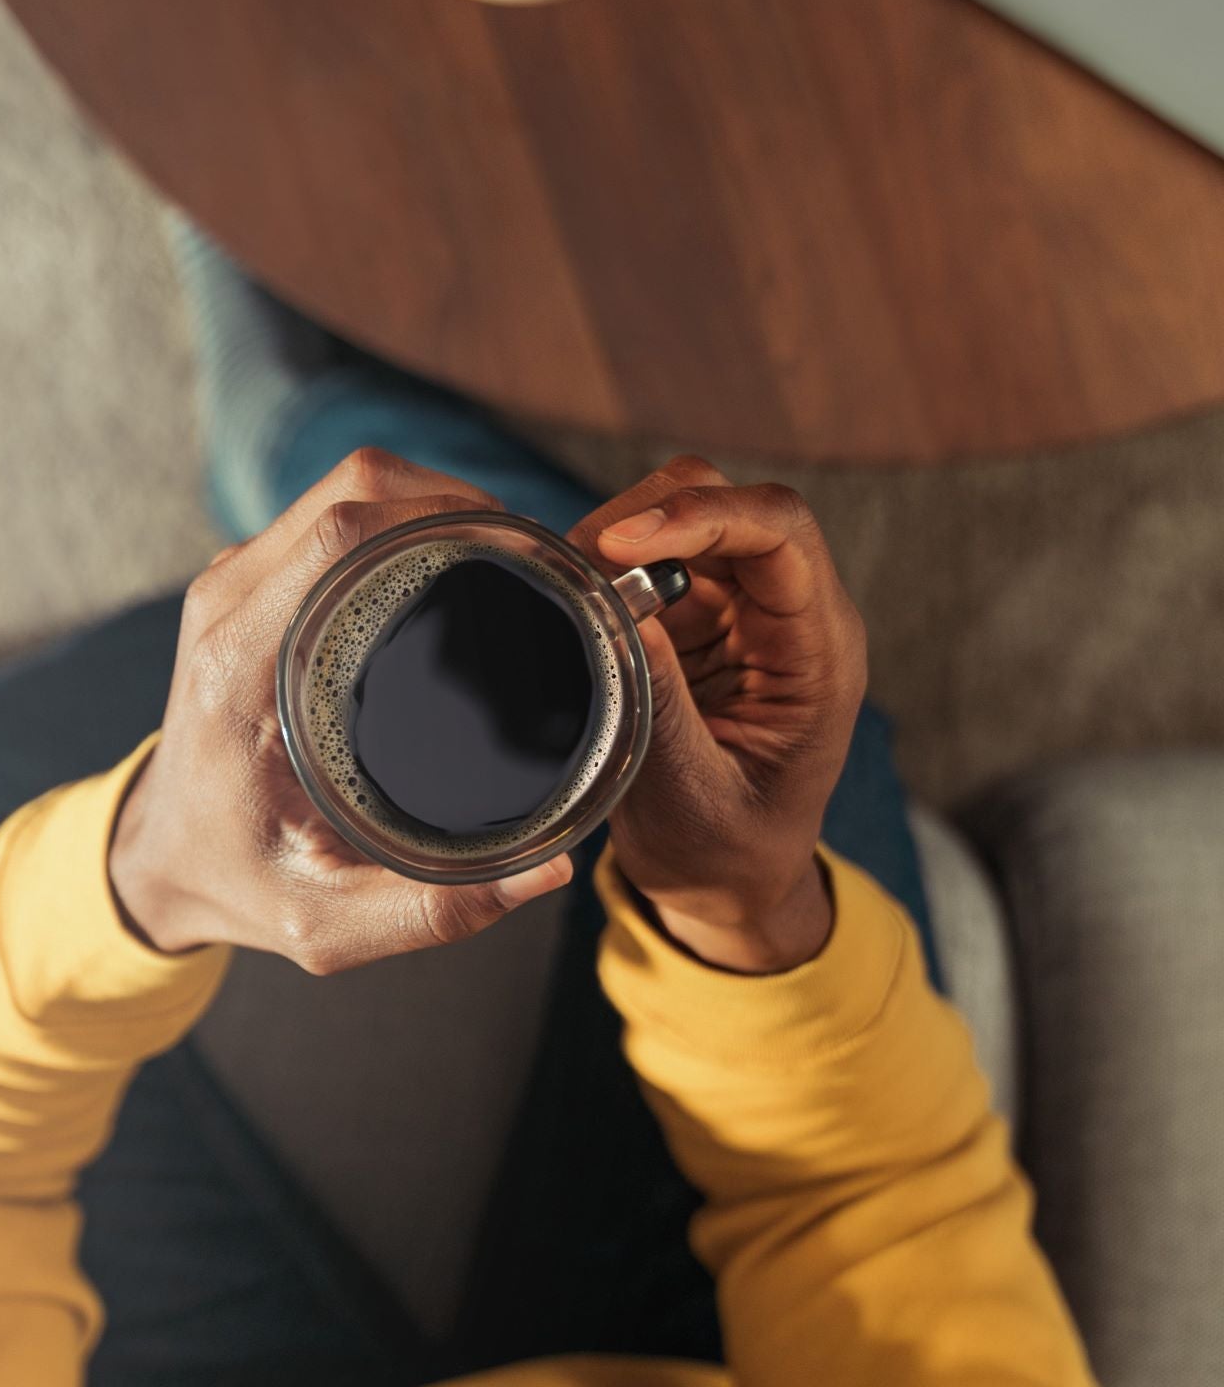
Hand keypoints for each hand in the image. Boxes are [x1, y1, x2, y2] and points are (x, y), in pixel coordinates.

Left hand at [110, 449, 573, 973]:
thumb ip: (435, 910)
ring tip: (504, 548)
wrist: (158, 856)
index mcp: (243, 670)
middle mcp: (229, 608)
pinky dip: (397, 515)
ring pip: (343, 487)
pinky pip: (330, 513)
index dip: (442, 515)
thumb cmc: (238, 882)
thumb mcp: (327, 924)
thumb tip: (549, 871)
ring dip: (428, 498)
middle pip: (351, 487)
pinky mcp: (246, 584)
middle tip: (531, 550)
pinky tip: (452, 556)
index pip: (342, 535)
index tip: (523, 553)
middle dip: (454, 496)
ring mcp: (232, 586)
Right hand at [570, 456, 866, 972]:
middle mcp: (785, 613)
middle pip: (726, 500)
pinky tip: (573, 604)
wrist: (725, 886)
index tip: (620, 546)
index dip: (702, 513)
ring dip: (616, 539)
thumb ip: (663, 704)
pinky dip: (601, 566)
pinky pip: (645, 558)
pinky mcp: (693, 618)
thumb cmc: (726, 856)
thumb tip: (622, 609)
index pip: (780, 531)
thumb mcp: (692, 794)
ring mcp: (737, 610)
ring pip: (679, 516)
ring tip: (569, 595)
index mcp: (817, 652)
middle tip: (576, 573)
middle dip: (645, 519)